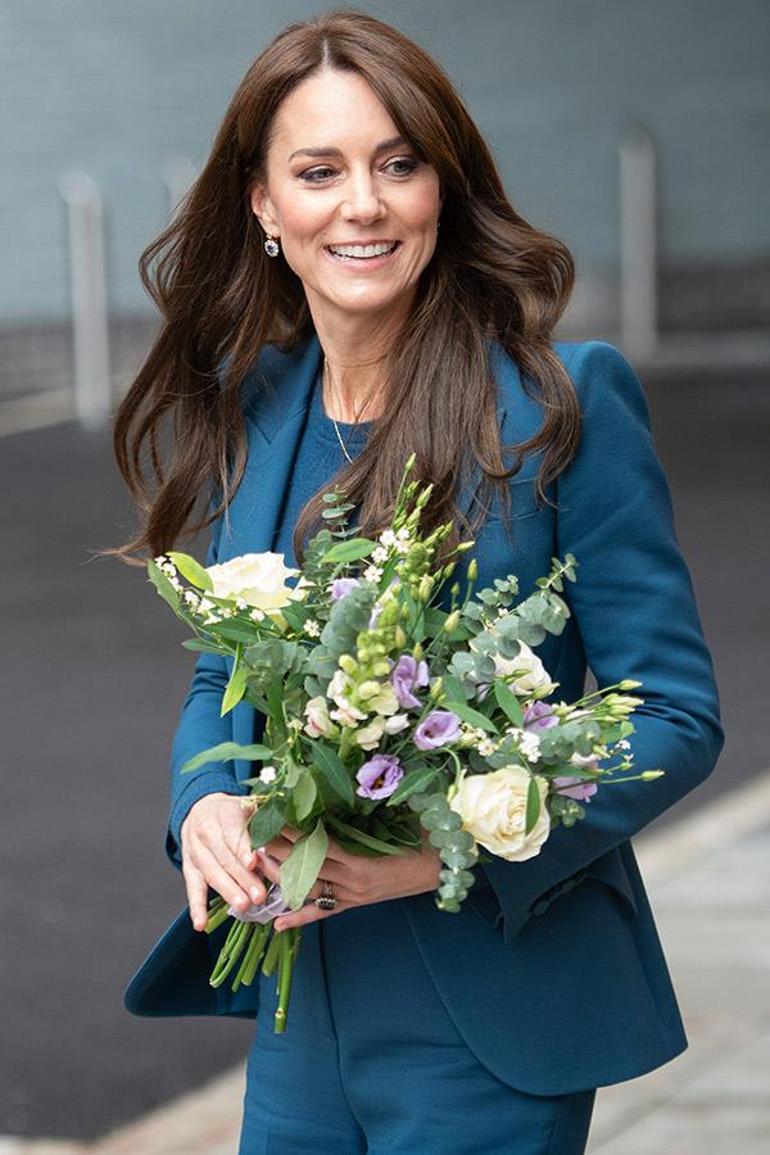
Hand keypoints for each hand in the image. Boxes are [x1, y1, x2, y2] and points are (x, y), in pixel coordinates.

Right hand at [180, 792, 267, 930]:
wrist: (201, 810)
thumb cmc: (235, 812)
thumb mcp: (251, 807)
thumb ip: (266, 822)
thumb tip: (291, 840)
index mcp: (225, 813)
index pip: (233, 833)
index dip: (243, 849)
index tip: (253, 863)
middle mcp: (206, 831)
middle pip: (225, 857)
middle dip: (243, 878)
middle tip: (259, 896)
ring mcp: (195, 851)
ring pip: (211, 873)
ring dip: (228, 891)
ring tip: (243, 906)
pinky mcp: (189, 868)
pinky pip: (192, 889)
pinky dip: (196, 907)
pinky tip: (201, 924)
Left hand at [258, 825, 441, 931]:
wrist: (441, 868)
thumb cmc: (422, 837)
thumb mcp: (399, 817)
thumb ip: (371, 808)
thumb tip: (345, 785)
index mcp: (361, 858)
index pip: (316, 844)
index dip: (292, 831)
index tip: (271, 815)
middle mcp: (351, 880)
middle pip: (305, 864)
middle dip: (277, 848)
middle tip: (252, 833)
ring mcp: (351, 894)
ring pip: (308, 887)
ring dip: (280, 877)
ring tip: (255, 864)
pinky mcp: (354, 903)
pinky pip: (323, 912)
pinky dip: (300, 917)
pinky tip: (277, 923)